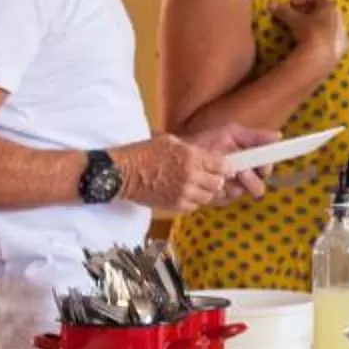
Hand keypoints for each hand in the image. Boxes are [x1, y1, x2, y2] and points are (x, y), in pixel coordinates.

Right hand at [112, 133, 242, 213]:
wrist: (122, 174)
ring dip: (206, 191)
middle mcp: (191, 176)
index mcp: (192, 157)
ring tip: (197, 185)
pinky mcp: (175, 205)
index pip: (223, 165)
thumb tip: (210, 157)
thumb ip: (194, 150)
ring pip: (209, 196)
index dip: (226, 167)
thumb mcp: (171, 142)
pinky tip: (186, 193)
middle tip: (211, 176)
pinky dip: (194, 201)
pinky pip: (195, 206)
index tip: (225, 167)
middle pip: (219, 183)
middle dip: (218, 179)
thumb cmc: (144, 153)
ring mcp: (183, 193)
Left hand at [184, 122, 277, 199]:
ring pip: (241, 192)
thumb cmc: (207, 141)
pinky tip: (210, 181)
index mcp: (250, 160)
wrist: (181, 155)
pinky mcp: (219, 198)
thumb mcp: (231, 133)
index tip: (262, 166)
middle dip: (250, 179)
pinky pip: (225, 198)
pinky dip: (218, 189)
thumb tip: (279, 136)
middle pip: (258, 186)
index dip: (266, 168)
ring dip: (232, 183)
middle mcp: (244, 176)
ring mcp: (231, 188)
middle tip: (240, 172)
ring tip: (221, 174)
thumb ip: (255, 136)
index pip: (266, 168)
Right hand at [276, 0, 347, 72]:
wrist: (321, 55)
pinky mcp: (343, 46)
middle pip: (326, 9)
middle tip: (299, 16)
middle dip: (312, 11)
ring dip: (322, 24)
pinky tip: (330, 41)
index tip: (292, 5)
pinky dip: (335, 38)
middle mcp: (339, 17)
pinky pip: (342, 40)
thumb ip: (283, 11)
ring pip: (333, 23)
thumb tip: (270, 3)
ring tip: (309, 29)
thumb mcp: (293, 20)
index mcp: (330, 7)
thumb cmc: (309, 31)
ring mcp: (343, 31)